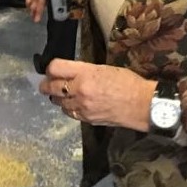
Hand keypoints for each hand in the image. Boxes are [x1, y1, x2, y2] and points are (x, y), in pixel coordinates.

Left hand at [39, 59, 155, 130]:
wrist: (142, 105)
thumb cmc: (127, 82)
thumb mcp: (104, 68)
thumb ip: (84, 70)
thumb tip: (69, 73)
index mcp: (85, 73)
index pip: (55, 68)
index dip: (50, 68)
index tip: (51, 69)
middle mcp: (80, 90)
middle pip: (50, 87)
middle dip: (45, 84)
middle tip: (45, 83)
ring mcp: (81, 106)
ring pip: (58, 102)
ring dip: (58, 97)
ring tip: (63, 93)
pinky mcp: (86, 119)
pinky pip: (69, 113)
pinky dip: (68, 108)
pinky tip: (73, 104)